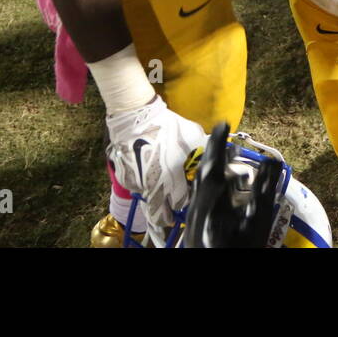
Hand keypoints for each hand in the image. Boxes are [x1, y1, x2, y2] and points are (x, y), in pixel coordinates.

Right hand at [106, 95, 206, 228]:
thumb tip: (212, 155)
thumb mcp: (194, 137)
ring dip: (153, 196)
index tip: (185, 198)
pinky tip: (146, 171)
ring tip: (158, 186)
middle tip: (169, 218)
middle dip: (165, 217)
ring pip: (147, 198)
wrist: (137, 118)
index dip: (184, 201)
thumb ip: (202, 152)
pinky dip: (141, 183)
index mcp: (172, 179)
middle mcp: (153, 186)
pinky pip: (135, 186)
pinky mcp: (125, 177)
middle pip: (159, 214)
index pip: (180, 203)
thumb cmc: (167, 126)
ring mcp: (136, 184)